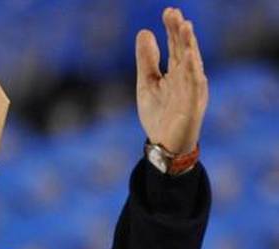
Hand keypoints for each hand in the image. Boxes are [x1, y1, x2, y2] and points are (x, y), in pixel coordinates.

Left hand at [136, 7, 207, 154]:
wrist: (163, 145)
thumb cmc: (159, 114)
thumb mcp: (147, 83)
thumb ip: (147, 60)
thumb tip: (145, 31)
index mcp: (177, 72)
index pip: (176, 46)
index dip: (172, 29)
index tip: (168, 11)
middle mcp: (187, 78)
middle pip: (184, 50)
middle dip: (180, 32)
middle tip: (174, 13)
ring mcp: (191, 91)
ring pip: (192, 64)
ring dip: (189, 45)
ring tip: (185, 26)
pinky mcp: (192, 105)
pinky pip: (194, 85)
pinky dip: (192, 70)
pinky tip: (189, 56)